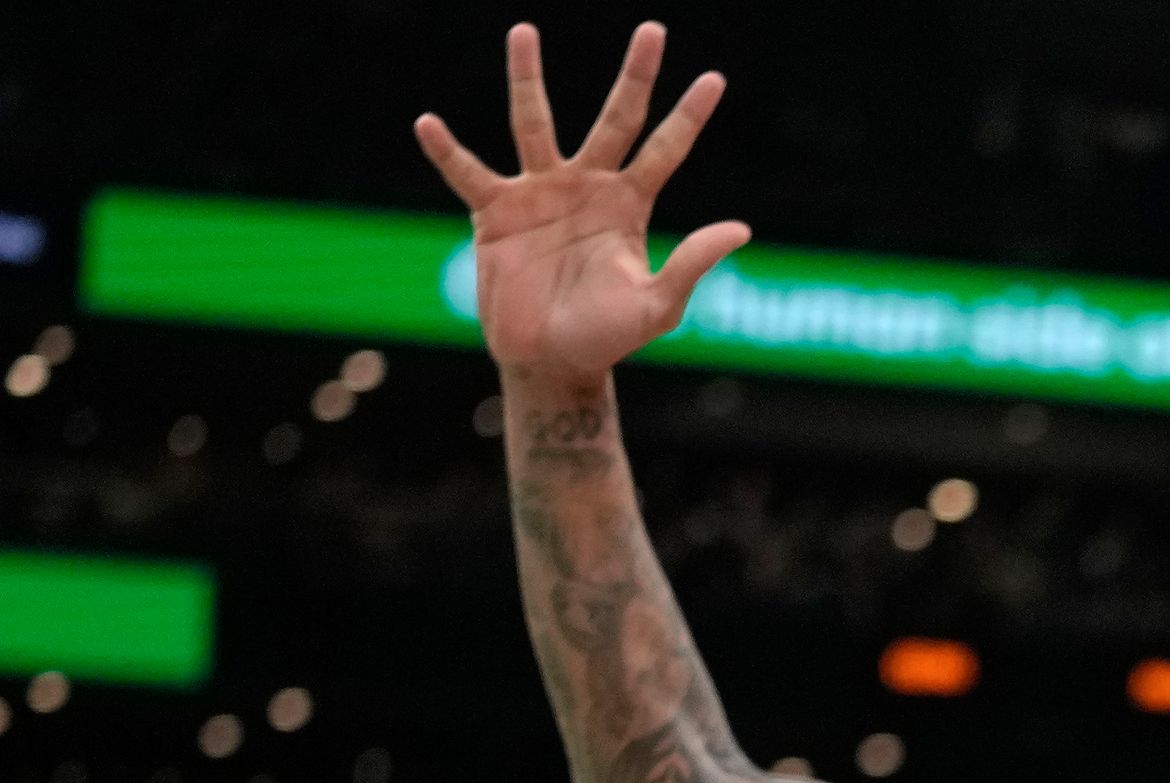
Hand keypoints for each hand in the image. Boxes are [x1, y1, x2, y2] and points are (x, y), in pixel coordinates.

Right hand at [415, 22, 749, 381]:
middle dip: (635, 76)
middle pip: (615, 118)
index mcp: (630, 204)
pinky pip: (469, 174)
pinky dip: (448, 152)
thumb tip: (741, 228)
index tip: (715, 79)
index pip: (665, 151)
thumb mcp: (658, 305)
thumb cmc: (608, 337)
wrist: (552, 362)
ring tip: (524, 32)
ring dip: (528, 79)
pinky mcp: (496, 212)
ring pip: (533, 123)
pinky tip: (428, 124)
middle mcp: (587, 186)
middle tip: (653, 30)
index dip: (689, 117)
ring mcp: (540, 192)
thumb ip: (693, 263)